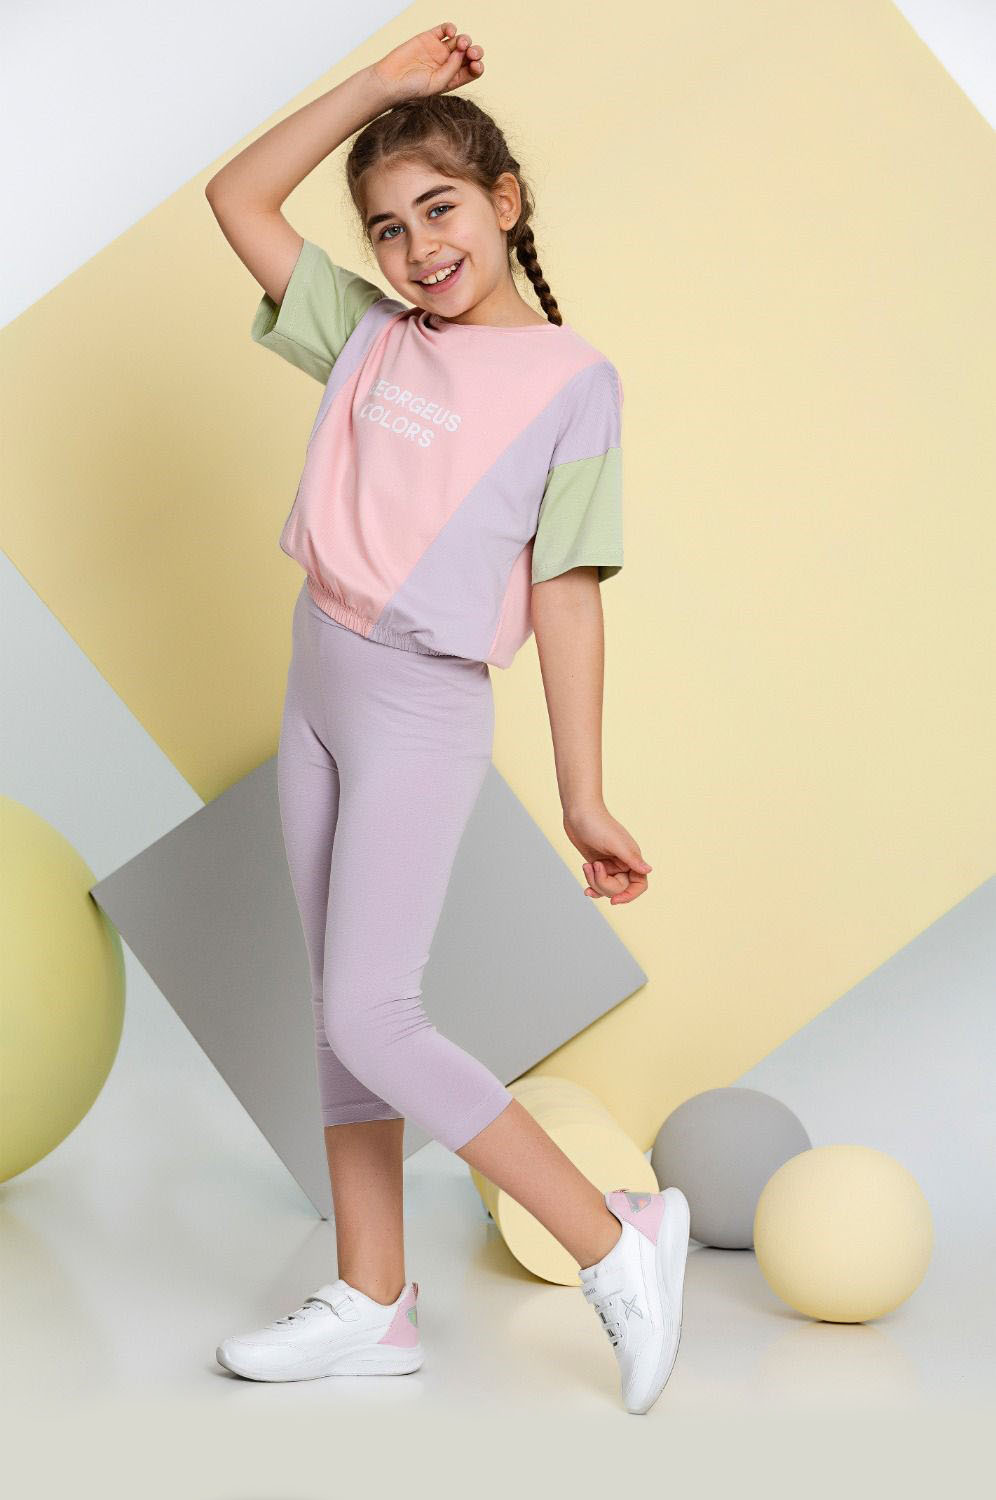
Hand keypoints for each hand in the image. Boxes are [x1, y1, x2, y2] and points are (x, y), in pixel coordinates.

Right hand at [369, 21, 484, 104]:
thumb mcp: (438, 83)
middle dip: (475, 51)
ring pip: (460, 40)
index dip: (478, 65)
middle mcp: (448, 64)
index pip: (473, 70)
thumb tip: (463, 51)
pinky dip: (451, 27)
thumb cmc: (413, 88)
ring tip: (460, 43)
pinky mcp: (429, 38)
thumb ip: (452, 68)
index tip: (475, 64)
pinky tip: (451, 32)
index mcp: (453, 79)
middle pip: (470, 54)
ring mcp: (439, 50)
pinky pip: (445, 29)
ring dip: (465, 39)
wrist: (391, 80)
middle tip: (470, 52)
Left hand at [562, 802, 653, 905]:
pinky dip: (592, 885)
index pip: (639, 884)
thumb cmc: (597, 824)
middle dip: (604, 884)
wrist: (578, 813)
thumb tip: (649, 870)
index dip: (629, 895)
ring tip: (587, 865)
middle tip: (594, 866)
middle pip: (619, 888)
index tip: (614, 901)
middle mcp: (623, 863)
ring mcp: (610, 864)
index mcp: (632, 858)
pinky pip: (598, 883)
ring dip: (594, 881)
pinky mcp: (597, 863)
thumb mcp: (615, 843)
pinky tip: (585, 889)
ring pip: (607, 887)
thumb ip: (632, 858)